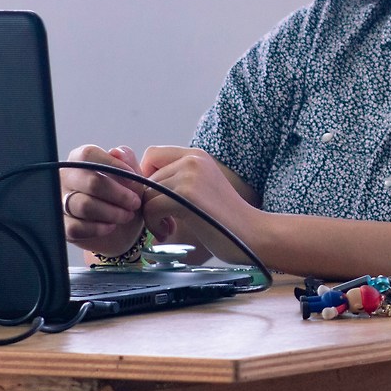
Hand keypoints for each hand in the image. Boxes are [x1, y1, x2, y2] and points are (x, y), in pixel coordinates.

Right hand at [60, 144, 145, 256]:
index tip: (133, 178)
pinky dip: (98, 228)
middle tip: (134, 203)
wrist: (121, 230)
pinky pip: (76, 227)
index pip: (89, 154)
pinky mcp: (61, 225)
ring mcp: (59, 201)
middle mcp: (65, 177)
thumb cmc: (122, 196)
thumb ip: (127, 160)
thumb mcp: (131, 176)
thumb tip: (117, 152)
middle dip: (119, 194)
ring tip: (126, 215)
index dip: (113, 165)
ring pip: (85, 205)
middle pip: (91, 182)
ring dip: (112, 213)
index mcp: (79, 160)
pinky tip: (110, 227)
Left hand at [139, 146, 262, 262]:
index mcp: (196, 156)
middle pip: (147, 178)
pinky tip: (169, 233)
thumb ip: (176, 179)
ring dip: (151, 216)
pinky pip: (151, 208)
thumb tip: (137, 182)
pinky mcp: (187, 195)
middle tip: (166, 222)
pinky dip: (154, 224)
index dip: (146, 180)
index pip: (152, 155)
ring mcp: (190, 175)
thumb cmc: (225, 220)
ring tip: (168, 228)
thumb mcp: (201, 188)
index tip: (159, 202)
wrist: (253, 235)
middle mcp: (192, 160)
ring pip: (146, 195)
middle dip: (149, 203)